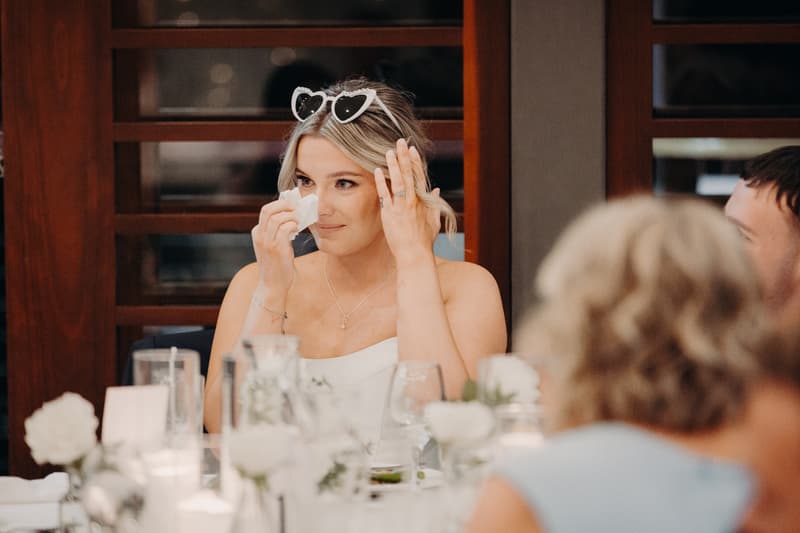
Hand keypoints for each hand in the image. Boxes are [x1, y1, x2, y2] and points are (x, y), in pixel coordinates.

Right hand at [251, 199, 297, 293]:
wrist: (272, 285)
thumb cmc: (276, 266)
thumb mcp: (273, 246)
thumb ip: (278, 232)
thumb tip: (292, 218)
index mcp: (257, 233)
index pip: (266, 210)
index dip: (280, 204)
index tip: (292, 207)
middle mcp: (259, 236)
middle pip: (268, 210)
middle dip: (284, 205)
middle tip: (295, 209)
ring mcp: (266, 242)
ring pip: (277, 218)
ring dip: (291, 216)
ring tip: (298, 221)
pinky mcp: (276, 249)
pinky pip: (284, 229)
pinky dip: (293, 225)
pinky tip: (297, 229)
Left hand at [374, 138, 441, 264]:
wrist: (415, 254)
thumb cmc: (424, 241)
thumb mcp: (434, 221)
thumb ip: (434, 204)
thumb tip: (436, 190)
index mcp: (423, 201)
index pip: (419, 177)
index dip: (415, 162)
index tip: (411, 150)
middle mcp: (413, 201)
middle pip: (409, 174)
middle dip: (404, 157)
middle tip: (400, 142)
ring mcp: (401, 207)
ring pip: (398, 181)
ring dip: (394, 165)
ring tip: (389, 151)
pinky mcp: (390, 214)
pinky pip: (385, 194)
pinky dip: (381, 182)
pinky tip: (377, 170)